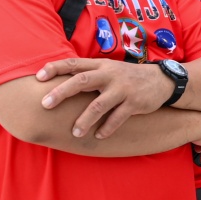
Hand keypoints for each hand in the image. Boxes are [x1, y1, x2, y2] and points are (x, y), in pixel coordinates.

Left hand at [38, 57, 172, 138]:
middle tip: (45, 104)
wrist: (162, 81)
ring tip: (75, 133)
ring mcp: (123, 89)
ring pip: (99, 104)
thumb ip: (89, 73)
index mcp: (101, 65)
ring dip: (85, 120)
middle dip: (61, 92)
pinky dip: (107, 129)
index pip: (74, 63)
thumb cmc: (128, 77)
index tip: (38, 77)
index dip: (55, 68)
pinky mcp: (135, 103)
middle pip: (81, 80)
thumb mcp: (110, 69)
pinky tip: (99, 136)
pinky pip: (117, 118)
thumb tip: (60, 82)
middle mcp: (110, 74)